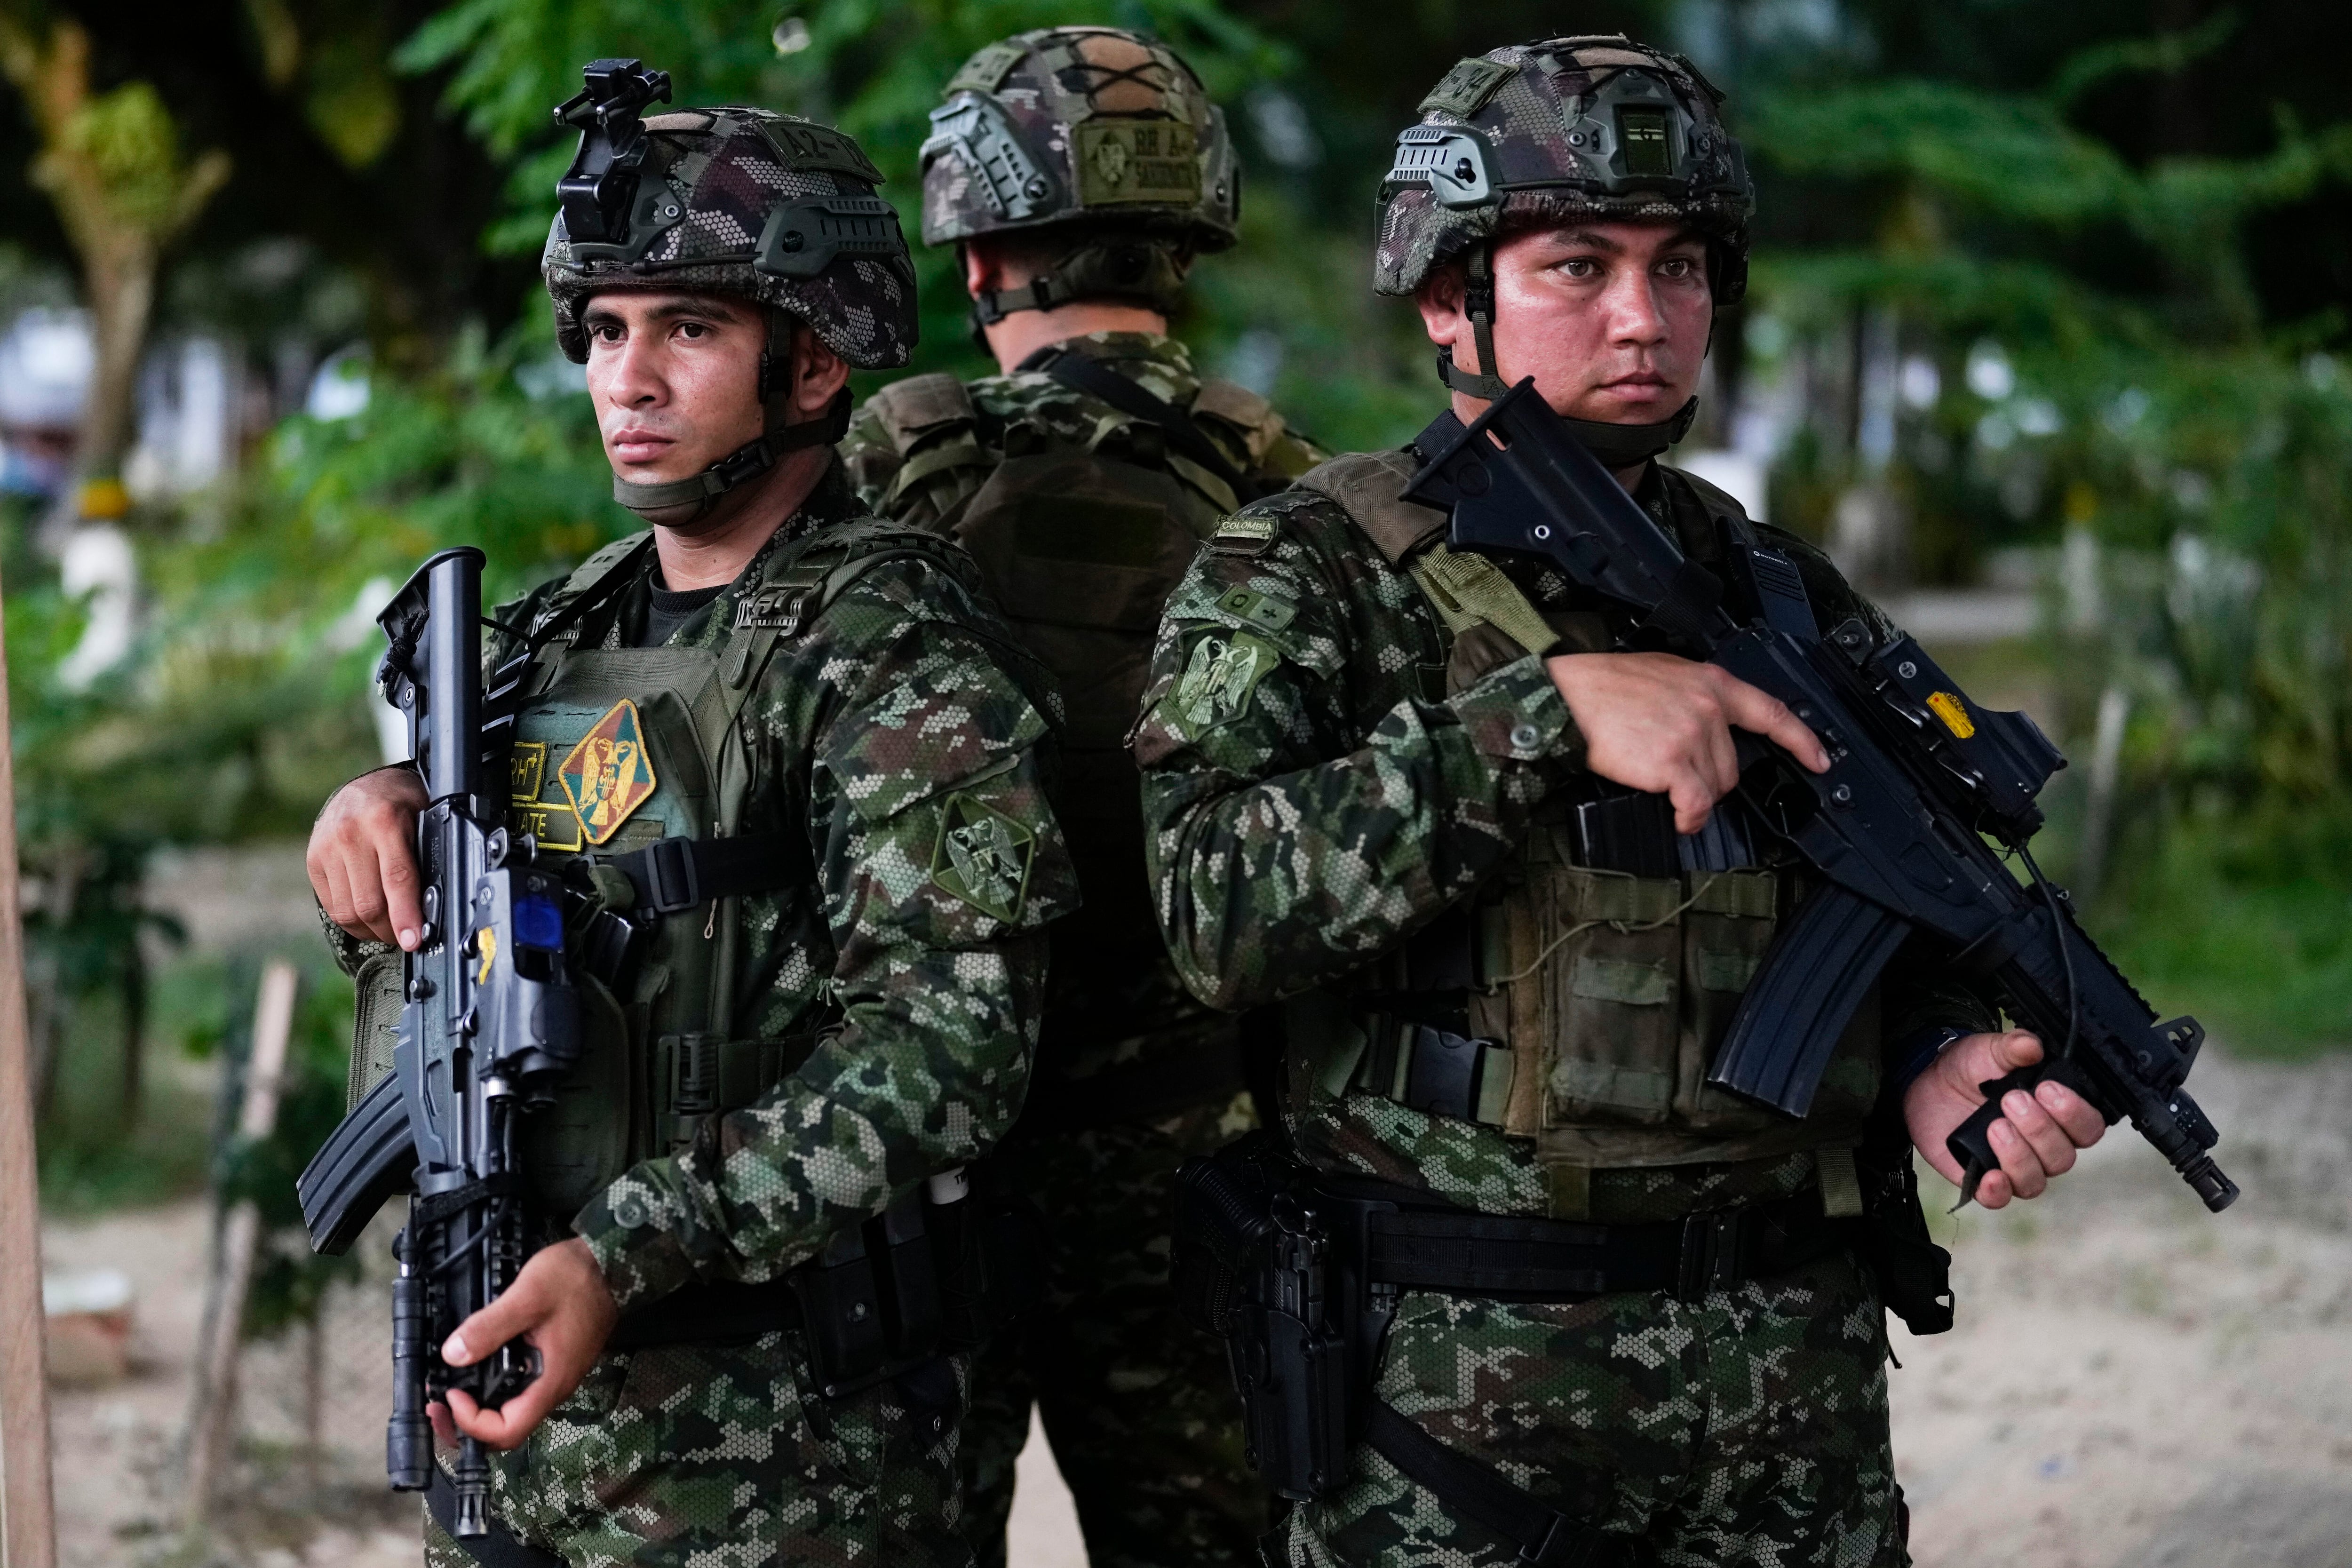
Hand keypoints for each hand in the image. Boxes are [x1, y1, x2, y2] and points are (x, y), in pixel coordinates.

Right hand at [307, 765, 429, 946]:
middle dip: (390, 930)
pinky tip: (368, 920)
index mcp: (385, 821)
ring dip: (371, 930)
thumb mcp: (425, 819)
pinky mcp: (313, 860)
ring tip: (390, 930)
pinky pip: (332, 905)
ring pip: (348, 910)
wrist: (365, 786)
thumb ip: (426, 857)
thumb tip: (432, 907)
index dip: (406, 916)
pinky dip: (352, 921)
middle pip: (369, 903)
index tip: (414, 940)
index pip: (396, 879)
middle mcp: (350, 834)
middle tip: (408, 938)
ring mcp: (326, 848)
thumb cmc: (402, 805)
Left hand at [428, 1238, 619, 1451]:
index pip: (508, 1431)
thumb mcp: (527, 1296)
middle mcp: (553, 1387)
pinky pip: (519, 1388)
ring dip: (477, 1406)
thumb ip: (489, 1327)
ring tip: (448, 1386)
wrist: (611, 1263)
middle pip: (507, 1428)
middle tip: (436, 1404)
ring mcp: (554, 1375)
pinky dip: (491, 1387)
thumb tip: (451, 1355)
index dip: (473, 1422)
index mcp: (550, 1382)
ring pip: (511, 1409)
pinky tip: (476, 1366)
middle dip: (467, 1424)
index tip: (453, 1393)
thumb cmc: (575, 1279)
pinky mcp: (552, 1361)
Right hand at [1543, 651, 1829, 832]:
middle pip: (1734, 765)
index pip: (1771, 712)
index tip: (1820, 759)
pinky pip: (1696, 804)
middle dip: (1711, 779)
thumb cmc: (1605, 688)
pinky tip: (1680, 818)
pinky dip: (1690, 817)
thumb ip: (1695, 697)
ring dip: (1695, 797)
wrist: (1568, 698)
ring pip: (1715, 787)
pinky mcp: (1672, 763)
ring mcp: (1692, 735)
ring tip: (1665, 787)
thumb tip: (1709, 728)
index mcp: (1710, 682)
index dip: (1801, 740)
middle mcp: (1708, 708)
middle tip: (1677, 773)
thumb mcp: (1663, 675)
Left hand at [1903, 1029, 2106, 1207]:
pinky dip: (1998, 1192)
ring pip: (2036, 1180)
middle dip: (2040, 1129)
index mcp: (2056, 1115)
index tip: (2048, 1090)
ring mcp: (2013, 1165)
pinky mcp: (1982, 1179)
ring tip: (1995, 1126)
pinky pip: (2000, 1199)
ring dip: (2019, 1155)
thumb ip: (2012, 1047)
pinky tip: (1990, 1176)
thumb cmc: (1971, 1067)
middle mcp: (2042, 1146)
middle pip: (2062, 1156)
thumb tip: (2031, 1045)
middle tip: (2011, 1100)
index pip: (2088, 1128)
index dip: (2075, 1114)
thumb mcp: (1988, 1050)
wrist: (1928, 1080)